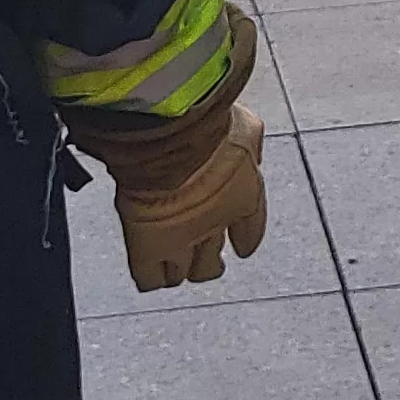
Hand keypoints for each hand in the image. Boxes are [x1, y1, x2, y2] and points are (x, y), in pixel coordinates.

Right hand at [111, 102, 270, 292]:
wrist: (174, 134)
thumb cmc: (208, 121)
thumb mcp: (244, 124)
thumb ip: (248, 136)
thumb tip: (250, 134)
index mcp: (243, 198)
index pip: (251, 233)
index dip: (244, 238)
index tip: (241, 245)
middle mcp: (215, 226)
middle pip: (212, 263)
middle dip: (207, 261)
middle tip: (202, 258)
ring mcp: (181, 240)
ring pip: (182, 274)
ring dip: (179, 267)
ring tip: (172, 262)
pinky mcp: (148, 246)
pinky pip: (150, 277)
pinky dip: (151, 275)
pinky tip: (149, 266)